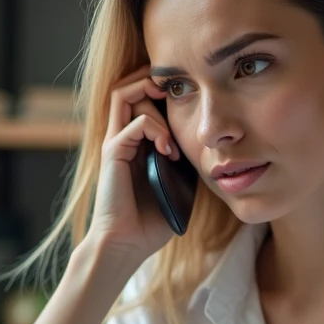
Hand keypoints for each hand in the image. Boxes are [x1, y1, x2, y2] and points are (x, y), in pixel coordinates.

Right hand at [86, 65, 182, 265]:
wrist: (126, 243)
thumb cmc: (151, 221)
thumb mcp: (177, 183)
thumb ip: (184, 160)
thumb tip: (210, 145)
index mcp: (134, 141)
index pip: (139, 96)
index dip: (160, 88)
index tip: (187, 99)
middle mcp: (120, 136)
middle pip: (127, 85)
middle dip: (153, 80)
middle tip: (178, 93)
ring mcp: (115, 142)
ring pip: (124, 93)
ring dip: (152, 99)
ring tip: (172, 123)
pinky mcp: (112, 152)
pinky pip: (134, 124)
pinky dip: (156, 129)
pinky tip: (170, 151)